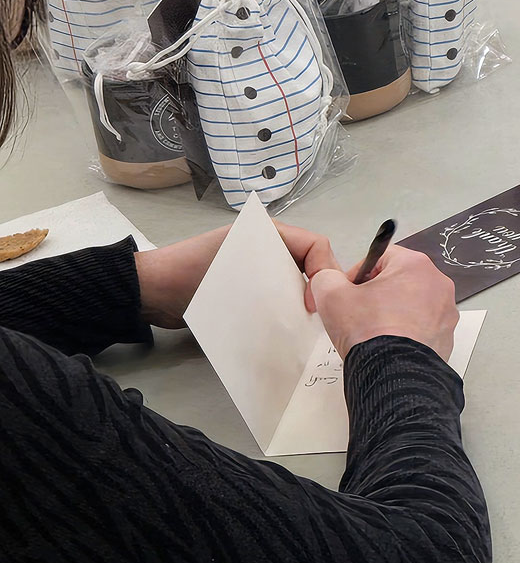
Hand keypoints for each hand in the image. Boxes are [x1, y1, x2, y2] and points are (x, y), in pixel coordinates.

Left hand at [136, 222, 338, 328]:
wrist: (151, 292)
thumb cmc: (192, 275)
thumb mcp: (238, 269)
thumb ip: (278, 281)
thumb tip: (314, 304)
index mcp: (270, 233)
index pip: (316, 245)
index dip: (324, 272)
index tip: (313, 304)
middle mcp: (269, 247)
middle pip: (310, 265)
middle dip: (319, 290)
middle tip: (318, 319)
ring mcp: (259, 268)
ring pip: (296, 283)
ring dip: (302, 303)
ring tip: (304, 328)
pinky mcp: (248, 288)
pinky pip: (277, 296)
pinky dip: (284, 311)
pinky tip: (285, 330)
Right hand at [306, 247, 456, 359]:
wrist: (392, 374)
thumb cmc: (369, 332)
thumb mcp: (331, 296)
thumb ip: (326, 278)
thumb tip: (328, 280)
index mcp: (415, 265)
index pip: (380, 257)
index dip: (358, 274)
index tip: (348, 292)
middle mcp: (438, 283)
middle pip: (399, 279)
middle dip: (377, 293)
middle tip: (359, 313)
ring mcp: (446, 310)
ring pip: (412, 303)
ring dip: (393, 312)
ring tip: (374, 330)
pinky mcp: (447, 334)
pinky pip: (423, 325)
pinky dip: (407, 330)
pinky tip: (390, 343)